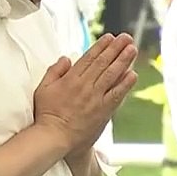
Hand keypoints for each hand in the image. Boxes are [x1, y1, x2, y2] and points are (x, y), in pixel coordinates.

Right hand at [34, 34, 138, 150]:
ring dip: (123, 61)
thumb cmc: (46, 114)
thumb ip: (54, 71)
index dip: (101, 46)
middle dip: (116, 48)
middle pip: (103, 63)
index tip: (110, 37)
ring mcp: (95, 98)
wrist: (54, 138)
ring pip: (112, 75)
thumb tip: (66, 58)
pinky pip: (116, 95)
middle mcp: (85, 86)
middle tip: (126, 38)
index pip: (89, 58)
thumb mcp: (43, 89)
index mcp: (70, 79)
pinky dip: (125, 84)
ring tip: (132, 49)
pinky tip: (133, 74)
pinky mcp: (103, 111)